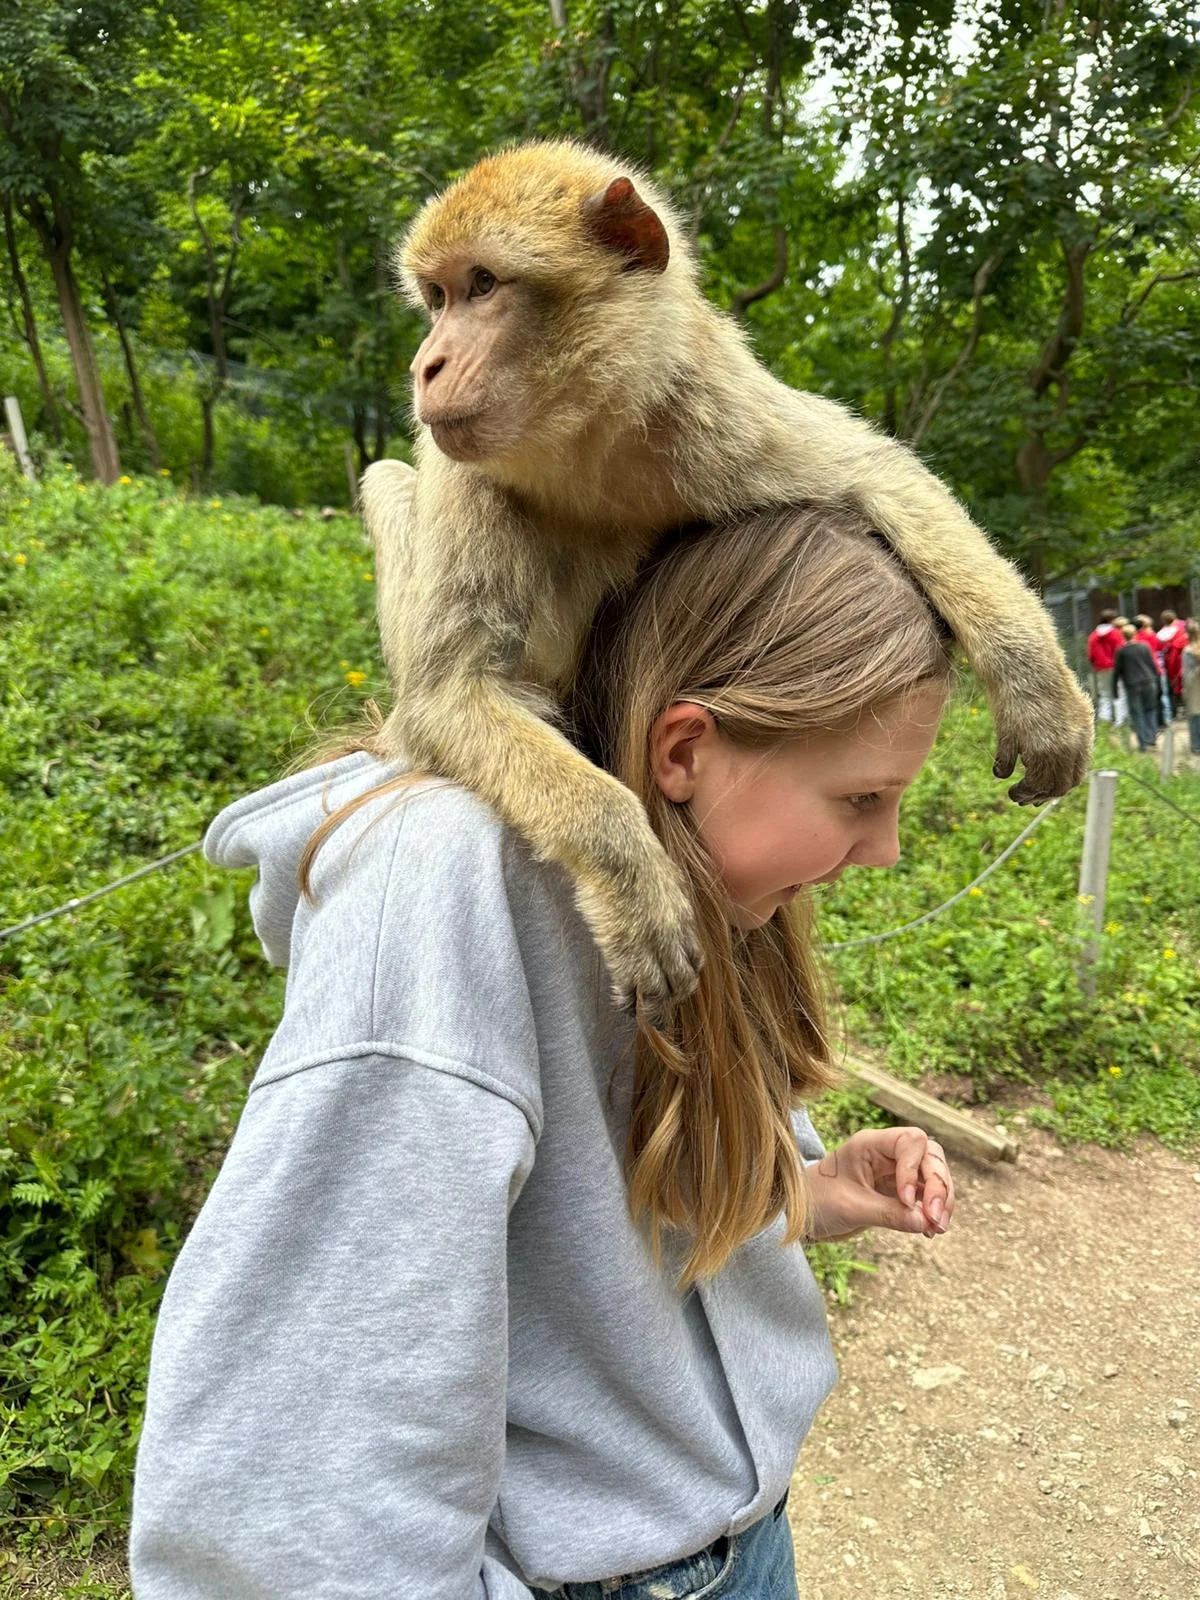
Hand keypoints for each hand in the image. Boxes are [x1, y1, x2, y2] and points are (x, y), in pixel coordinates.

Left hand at [805, 1126, 954, 1242]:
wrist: (803, 1215)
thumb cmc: (818, 1201)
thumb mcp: (850, 1208)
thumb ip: (888, 1214)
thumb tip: (926, 1222)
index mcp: (870, 1144)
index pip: (910, 1141)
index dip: (915, 1169)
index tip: (906, 1199)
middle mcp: (887, 1153)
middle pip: (930, 1157)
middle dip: (939, 1186)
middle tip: (936, 1218)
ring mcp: (896, 1172)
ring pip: (934, 1176)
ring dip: (942, 1200)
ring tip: (938, 1228)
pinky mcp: (900, 1192)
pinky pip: (926, 1196)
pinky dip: (933, 1211)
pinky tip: (931, 1231)